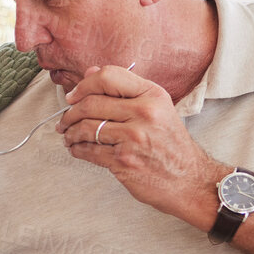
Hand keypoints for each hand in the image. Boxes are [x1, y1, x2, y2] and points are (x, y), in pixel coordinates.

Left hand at [56, 64, 226, 228]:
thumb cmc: (170, 144)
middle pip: (91, 104)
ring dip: (70, 132)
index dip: (84, 85)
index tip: (73, 96)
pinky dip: (77, 149)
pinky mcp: (124, 161)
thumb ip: (124, 90)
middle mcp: (145, 113)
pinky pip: (89, 151)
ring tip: (68, 135)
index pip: (109, 76)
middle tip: (64, 121)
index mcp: (153, 95)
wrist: (190, 180)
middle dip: (70, 113)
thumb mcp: (157, 109)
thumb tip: (89, 72)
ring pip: (86, 128)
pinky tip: (76, 148)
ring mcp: (134, 138)